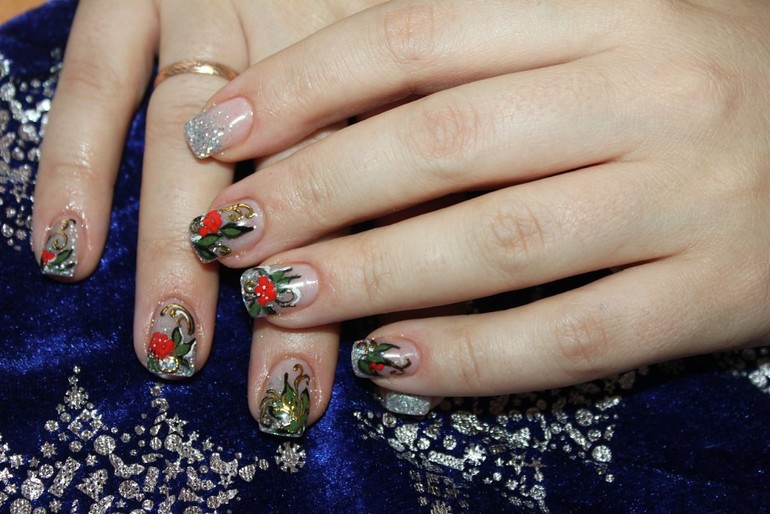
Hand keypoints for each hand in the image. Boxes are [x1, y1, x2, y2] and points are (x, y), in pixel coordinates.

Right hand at [31, 0, 379, 435]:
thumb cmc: (362, 1)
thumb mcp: (408, 47)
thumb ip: (420, 130)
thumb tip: (423, 266)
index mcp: (387, 59)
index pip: (384, 184)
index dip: (372, 280)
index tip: (367, 370)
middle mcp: (303, 30)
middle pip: (298, 178)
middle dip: (288, 293)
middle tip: (278, 392)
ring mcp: (211, 6)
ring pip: (191, 142)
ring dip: (176, 252)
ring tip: (171, 347)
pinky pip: (97, 77)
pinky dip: (77, 163)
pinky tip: (65, 250)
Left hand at [187, 0, 769, 396]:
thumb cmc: (698, 74)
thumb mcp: (603, 26)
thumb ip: (484, 46)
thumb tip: (340, 94)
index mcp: (610, 9)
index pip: (418, 35)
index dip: (303, 85)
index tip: (223, 131)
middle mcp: (649, 97)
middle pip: (442, 143)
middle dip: (317, 190)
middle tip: (232, 227)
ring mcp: (686, 202)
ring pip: (497, 245)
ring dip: (372, 276)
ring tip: (282, 296)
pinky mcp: (712, 296)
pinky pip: (571, 337)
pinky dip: (470, 357)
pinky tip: (391, 366)